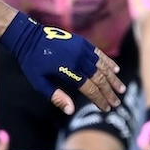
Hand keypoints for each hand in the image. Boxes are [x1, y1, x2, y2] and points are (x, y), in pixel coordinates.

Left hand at [0, 14, 124, 112]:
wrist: (28, 38)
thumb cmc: (32, 64)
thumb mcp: (39, 83)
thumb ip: (56, 97)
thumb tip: (71, 111)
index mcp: (69, 71)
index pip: (90, 89)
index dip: (99, 100)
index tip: (107, 109)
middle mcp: (78, 60)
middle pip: (99, 79)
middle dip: (109, 92)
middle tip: (117, 103)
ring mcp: (82, 49)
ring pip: (102, 66)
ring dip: (112, 78)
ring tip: (121, 88)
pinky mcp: (82, 42)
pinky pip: (98, 54)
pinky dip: (108, 62)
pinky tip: (115, 70)